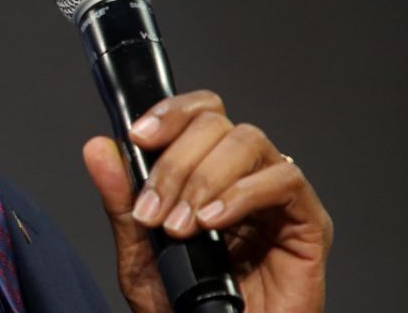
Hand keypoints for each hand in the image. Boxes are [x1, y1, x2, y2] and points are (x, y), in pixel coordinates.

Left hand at [82, 91, 332, 312]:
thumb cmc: (184, 305)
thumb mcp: (139, 253)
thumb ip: (121, 200)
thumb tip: (98, 148)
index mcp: (205, 173)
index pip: (197, 115)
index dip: (170, 113)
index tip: (138, 137)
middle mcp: (243, 176)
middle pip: (216, 124)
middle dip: (176, 163)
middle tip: (155, 212)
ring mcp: (277, 197)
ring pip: (248, 142)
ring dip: (204, 179)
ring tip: (182, 226)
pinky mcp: (309, 223)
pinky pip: (284, 180)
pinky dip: (241, 193)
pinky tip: (213, 221)